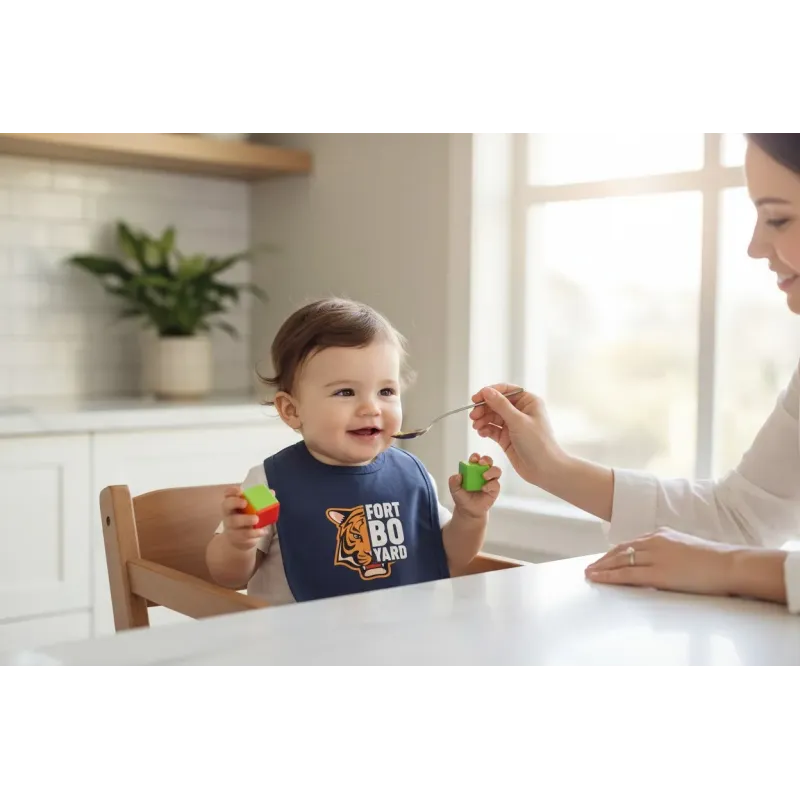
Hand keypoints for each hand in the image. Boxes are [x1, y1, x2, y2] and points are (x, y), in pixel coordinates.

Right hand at [220, 486, 265, 551]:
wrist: (239, 539)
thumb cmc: (246, 519)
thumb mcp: (252, 510)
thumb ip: (261, 500)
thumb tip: (272, 492)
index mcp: (233, 503)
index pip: (228, 494)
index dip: (232, 491)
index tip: (241, 491)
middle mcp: (229, 513)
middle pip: (226, 506)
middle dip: (235, 503)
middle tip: (245, 503)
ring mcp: (230, 526)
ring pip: (234, 522)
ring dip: (246, 520)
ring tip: (257, 519)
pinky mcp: (236, 537)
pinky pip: (243, 535)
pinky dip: (254, 533)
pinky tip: (262, 532)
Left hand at [448, 453, 501, 518]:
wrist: (468, 511)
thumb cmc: (462, 497)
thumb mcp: (454, 490)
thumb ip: (453, 482)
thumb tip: (458, 475)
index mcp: (473, 469)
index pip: (476, 459)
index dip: (475, 457)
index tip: (473, 459)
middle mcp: (483, 472)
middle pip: (488, 461)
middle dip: (486, 459)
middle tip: (481, 463)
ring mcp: (490, 480)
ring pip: (496, 470)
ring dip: (491, 471)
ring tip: (484, 476)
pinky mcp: (495, 489)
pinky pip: (496, 484)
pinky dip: (491, 485)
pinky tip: (484, 488)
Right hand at [469, 384, 563, 485]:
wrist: (544, 469)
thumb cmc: (539, 444)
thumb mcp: (518, 421)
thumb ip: (501, 405)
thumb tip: (487, 391)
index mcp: (528, 402)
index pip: (505, 390)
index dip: (490, 392)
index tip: (476, 398)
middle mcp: (520, 411)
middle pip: (496, 403)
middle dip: (483, 408)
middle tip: (474, 415)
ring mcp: (513, 424)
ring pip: (492, 416)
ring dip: (482, 419)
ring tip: (477, 426)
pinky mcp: (507, 437)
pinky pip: (492, 429)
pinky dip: (485, 429)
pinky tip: (482, 432)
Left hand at [584, 528, 737, 596]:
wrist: (729, 564)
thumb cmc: (713, 561)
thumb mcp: (686, 547)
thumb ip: (669, 551)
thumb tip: (659, 562)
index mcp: (661, 534)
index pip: (631, 543)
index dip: (615, 552)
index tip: (604, 558)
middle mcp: (655, 542)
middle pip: (621, 550)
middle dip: (603, 559)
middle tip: (590, 567)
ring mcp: (655, 557)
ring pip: (620, 561)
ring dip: (602, 568)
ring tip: (589, 574)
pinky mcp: (658, 573)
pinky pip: (627, 575)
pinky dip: (610, 577)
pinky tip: (599, 579)